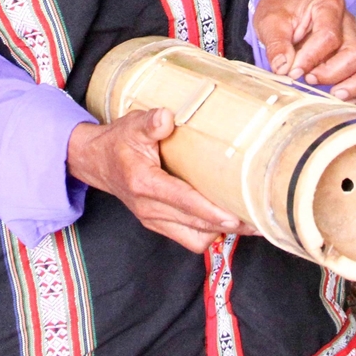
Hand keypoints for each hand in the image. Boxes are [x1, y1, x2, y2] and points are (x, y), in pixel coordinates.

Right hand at [67, 109, 244, 252]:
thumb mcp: (132, 125)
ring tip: (250, 223)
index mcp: (144, 183)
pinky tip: (228, 222)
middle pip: (195, 225)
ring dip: (221, 233)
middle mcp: (148, 208)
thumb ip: (150, 122)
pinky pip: (188, 238)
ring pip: (193, 238)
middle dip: (227, 226)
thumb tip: (167, 117)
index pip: (182, 201)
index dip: (210, 210)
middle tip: (258, 220)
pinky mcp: (158, 224)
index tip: (235, 216)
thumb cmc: (119, 142)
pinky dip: (209, 233)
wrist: (96, 162)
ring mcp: (153, 219)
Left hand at [253, 0, 355, 102]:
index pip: (329, 36)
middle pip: (355, 53)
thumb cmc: (281, 13)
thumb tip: (283, 68)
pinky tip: (341, 97)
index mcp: (327, 4)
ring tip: (332, 95)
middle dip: (332, 74)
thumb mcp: (270, 23)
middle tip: (308, 80)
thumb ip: (277, 45)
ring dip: (353, 85)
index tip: (294, 71)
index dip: (311, 58)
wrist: (285, 12)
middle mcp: (347, 21)